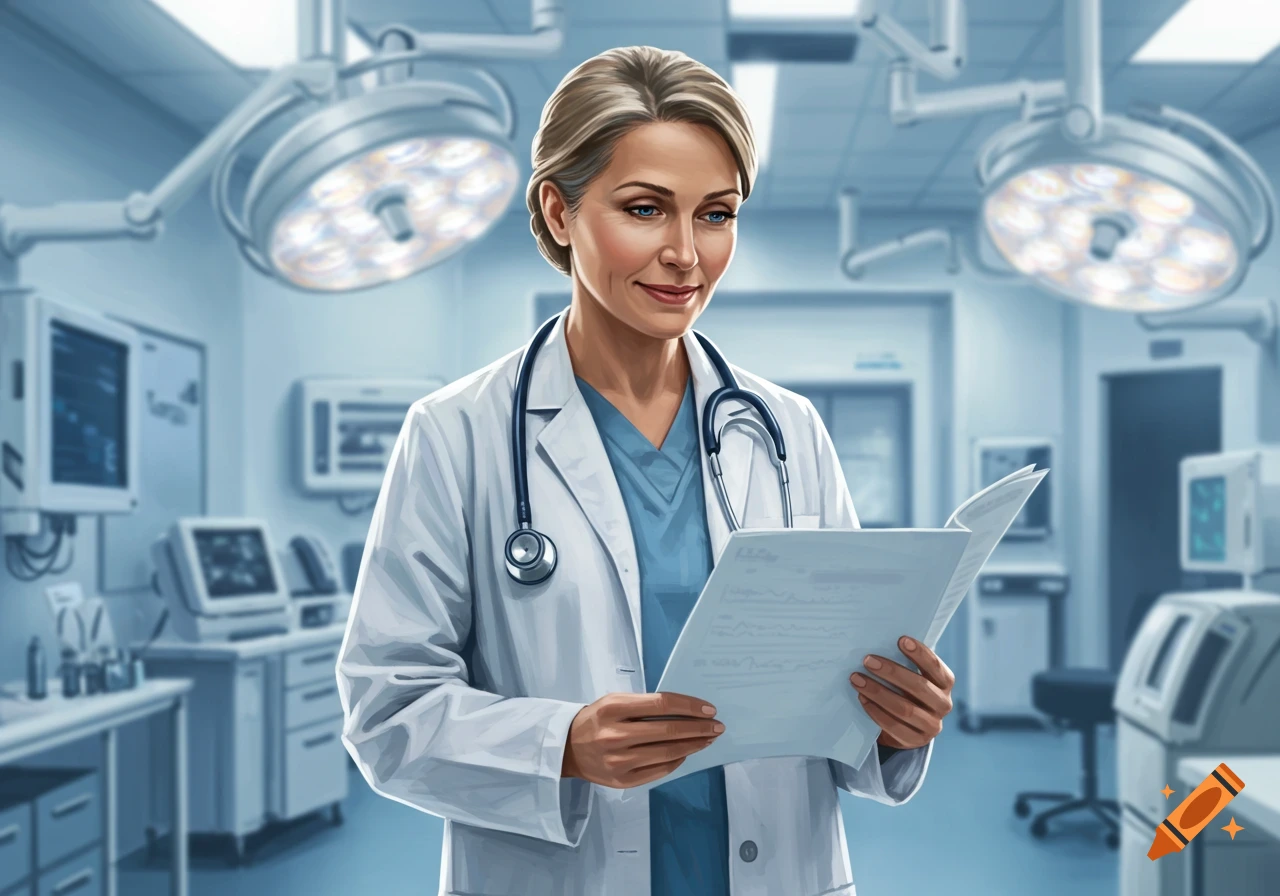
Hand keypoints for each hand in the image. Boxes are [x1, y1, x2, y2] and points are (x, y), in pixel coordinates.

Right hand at [562, 692, 723, 787]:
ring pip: (667, 753)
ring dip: (693, 746)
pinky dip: (677, 761)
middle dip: (699, 728)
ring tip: (708, 739)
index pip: (661, 704)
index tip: (709, 709)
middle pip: (668, 731)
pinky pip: (659, 770)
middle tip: (718, 726)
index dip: (689, 706)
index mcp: (613, 709)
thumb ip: (644, 704)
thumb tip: (686, 711)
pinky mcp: (622, 781)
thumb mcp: (613, 702)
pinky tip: (687, 753)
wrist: (567, 749)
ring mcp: (619, 762)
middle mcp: (615, 736)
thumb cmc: (596, 720)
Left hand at [850, 636, 953, 749]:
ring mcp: (932, 726)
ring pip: (905, 708)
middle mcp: (944, 704)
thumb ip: (904, 662)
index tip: (901, 640)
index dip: (920, 654)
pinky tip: (862, 698)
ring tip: (857, 679)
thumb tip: (879, 641)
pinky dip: (875, 711)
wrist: (909, 725)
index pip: (936, 668)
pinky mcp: (915, 740)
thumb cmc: (907, 689)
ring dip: (878, 692)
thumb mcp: (913, 675)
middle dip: (892, 672)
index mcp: (945, 683)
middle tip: (867, 660)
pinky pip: (893, 726)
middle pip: (919, 687)